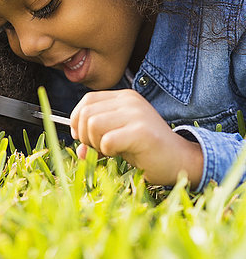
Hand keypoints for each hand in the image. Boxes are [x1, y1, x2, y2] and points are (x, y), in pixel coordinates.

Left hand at [70, 89, 203, 187]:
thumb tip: (79, 151)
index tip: (82, 138)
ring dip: (96, 144)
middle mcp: (130, 101)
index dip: (78, 120)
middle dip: (86, 136)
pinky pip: (107, 141)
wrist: (179, 160)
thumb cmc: (147, 150)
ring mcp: (136, 114)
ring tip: (112, 151)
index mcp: (123, 97)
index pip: (87, 101)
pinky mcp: (141, 131)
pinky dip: (108, 151)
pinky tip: (122, 153)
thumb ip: (96, 139)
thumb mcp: (117, 140)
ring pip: (93, 125)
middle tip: (100, 149)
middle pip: (86, 114)